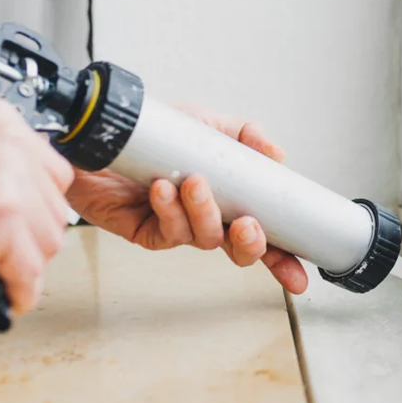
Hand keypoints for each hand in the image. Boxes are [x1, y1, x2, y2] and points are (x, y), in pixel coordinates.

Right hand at [0, 99, 74, 313]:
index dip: (34, 207)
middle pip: (53, 208)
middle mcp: (5, 143)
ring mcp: (5, 180)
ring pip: (47, 240)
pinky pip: (29, 268)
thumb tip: (31, 200)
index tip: (18, 225)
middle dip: (27, 239)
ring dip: (18, 264)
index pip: (52, 172)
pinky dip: (19, 289)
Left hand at [66, 104, 308, 293]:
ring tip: (195, 183)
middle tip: (248, 224)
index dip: (283, 258)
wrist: (101, 132)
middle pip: (239, 250)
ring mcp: (177, 227)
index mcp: (229, 199)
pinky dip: (169, 211)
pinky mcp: (145, 230)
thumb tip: (278, 155)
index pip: (264, 234)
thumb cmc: (154, 132)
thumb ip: (245, 135)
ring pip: (204, 239)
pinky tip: (162, 189)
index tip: (300, 277)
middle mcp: (206, 218)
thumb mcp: (206, 124)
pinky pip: (166, 232)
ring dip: (204, 213)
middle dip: (251, 244)